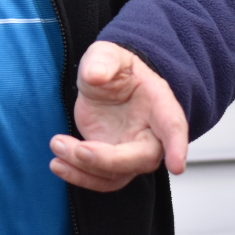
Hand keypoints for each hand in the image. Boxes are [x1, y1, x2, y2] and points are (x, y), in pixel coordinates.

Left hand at [49, 41, 187, 191]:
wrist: (106, 79)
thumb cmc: (115, 67)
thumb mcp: (107, 54)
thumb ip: (103, 61)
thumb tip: (96, 74)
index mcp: (159, 104)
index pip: (173, 126)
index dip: (177, 146)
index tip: (177, 166)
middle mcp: (151, 134)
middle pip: (141, 159)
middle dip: (109, 160)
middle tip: (80, 149)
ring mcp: (131, 150)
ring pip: (117, 176)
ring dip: (85, 170)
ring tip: (57, 146)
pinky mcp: (111, 160)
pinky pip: (99, 179)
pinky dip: (78, 176)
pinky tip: (57, 163)